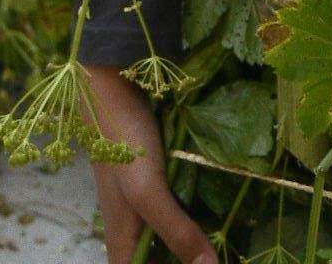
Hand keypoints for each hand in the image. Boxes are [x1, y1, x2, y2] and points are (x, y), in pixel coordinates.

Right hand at [80, 65, 216, 263]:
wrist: (112, 86)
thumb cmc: (125, 143)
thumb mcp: (149, 192)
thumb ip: (177, 233)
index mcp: (121, 243)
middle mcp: (129, 230)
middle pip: (154, 259)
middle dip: (185, 258)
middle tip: (215, 253)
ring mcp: (141, 206)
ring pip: (166, 240)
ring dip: (189, 241)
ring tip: (219, 241)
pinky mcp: (153, 184)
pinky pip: (173, 214)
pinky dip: (190, 220)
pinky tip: (212, 214)